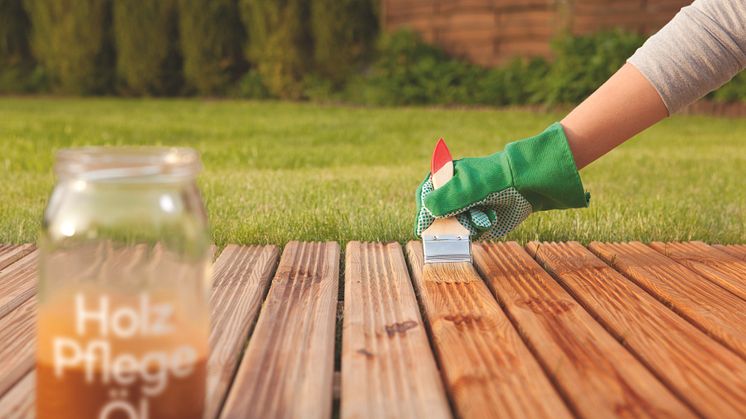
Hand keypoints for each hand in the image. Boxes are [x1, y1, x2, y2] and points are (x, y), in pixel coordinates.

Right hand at [414, 123, 589, 239]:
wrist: (526, 185)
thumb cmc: (493, 181)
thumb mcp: (465, 188)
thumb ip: (443, 199)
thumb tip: (426, 211)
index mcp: (444, 176)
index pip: (425, 196)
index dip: (424, 213)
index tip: (423, 229)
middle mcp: (453, 191)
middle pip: (439, 215)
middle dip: (450, 223)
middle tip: (463, 223)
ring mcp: (466, 205)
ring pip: (455, 225)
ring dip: (468, 225)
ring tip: (484, 216)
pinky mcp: (479, 217)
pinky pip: (470, 230)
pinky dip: (479, 227)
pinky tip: (490, 217)